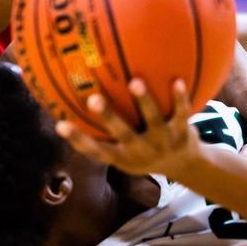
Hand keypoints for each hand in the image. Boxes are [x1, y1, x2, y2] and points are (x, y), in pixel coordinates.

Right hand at [56, 79, 201, 177]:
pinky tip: (178, 79)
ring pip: (153, 121)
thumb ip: (103, 133)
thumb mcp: (124, 151)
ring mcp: (163, 142)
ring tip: (135, 81)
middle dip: (108, 117)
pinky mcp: (183, 134)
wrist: (186, 166)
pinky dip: (180, 98)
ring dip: (144, 102)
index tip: (60, 124)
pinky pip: (182, 113)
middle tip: (93, 99)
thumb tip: (72, 102)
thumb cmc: (145, 151)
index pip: (96, 150)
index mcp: (122, 156)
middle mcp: (141, 151)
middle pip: (122, 134)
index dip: (77, 139)